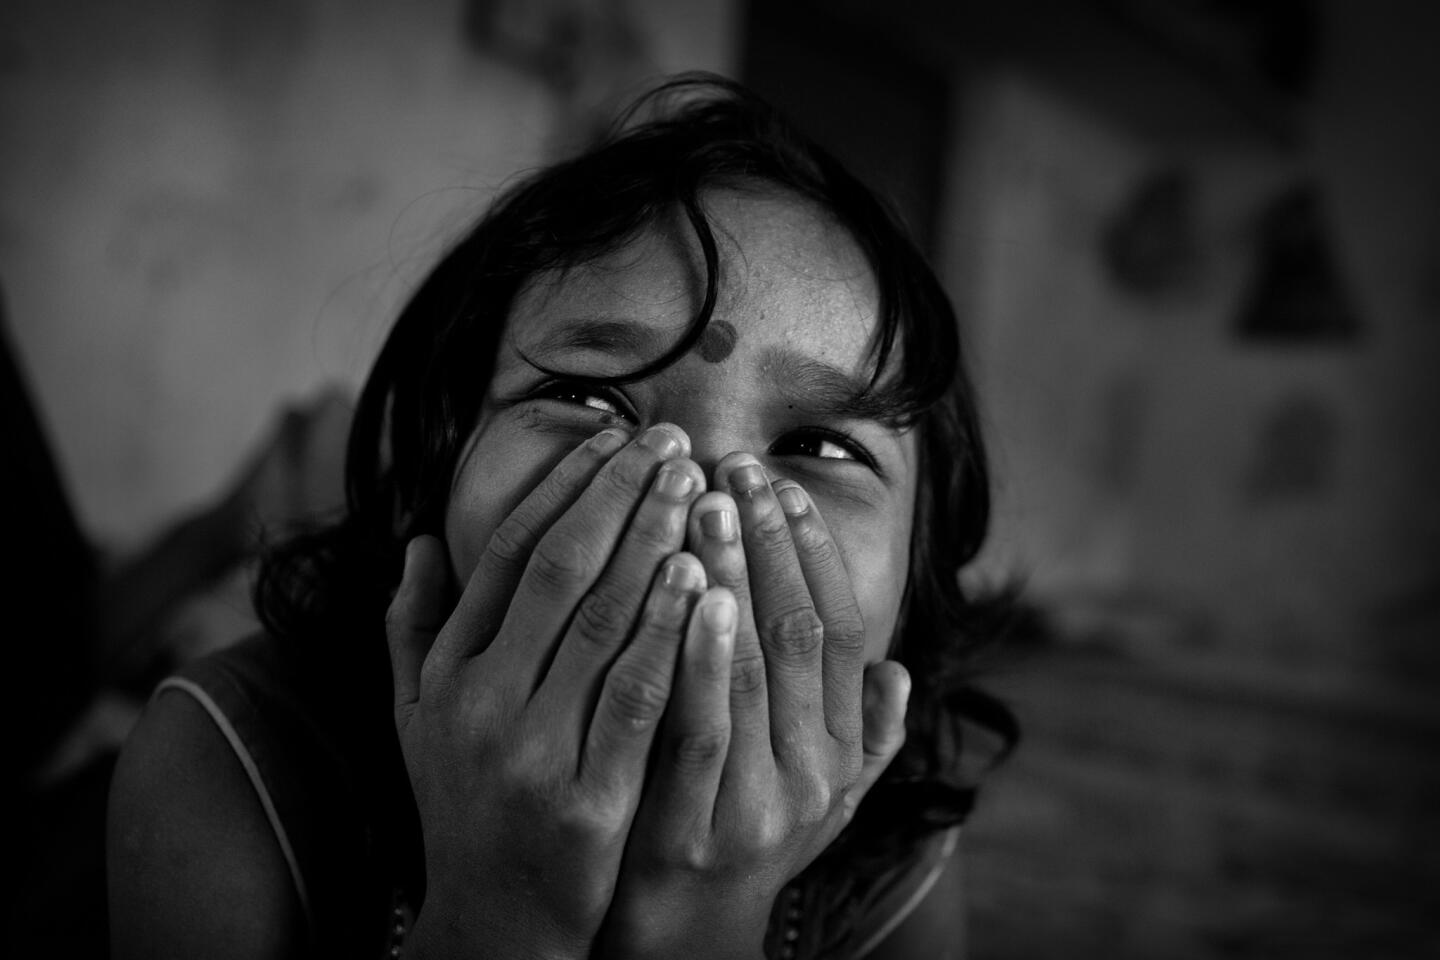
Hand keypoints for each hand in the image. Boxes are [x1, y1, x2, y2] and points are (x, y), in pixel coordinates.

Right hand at [385, 424, 708, 957]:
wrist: (493, 921)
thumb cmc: (465, 804)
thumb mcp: (417, 717)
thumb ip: (413, 629)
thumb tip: (416, 543)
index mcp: (447, 672)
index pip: (504, 555)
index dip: (561, 489)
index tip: (611, 438)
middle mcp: (480, 701)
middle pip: (557, 572)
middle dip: (618, 497)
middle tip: (669, 442)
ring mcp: (532, 750)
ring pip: (600, 622)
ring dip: (650, 544)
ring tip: (692, 485)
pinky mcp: (587, 797)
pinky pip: (636, 697)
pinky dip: (669, 634)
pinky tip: (702, 579)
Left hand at [596, 453, 910, 958]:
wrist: (684, 944)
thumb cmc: (743, 841)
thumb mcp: (822, 799)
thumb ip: (867, 739)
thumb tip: (902, 673)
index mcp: (842, 749)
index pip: (844, 630)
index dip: (814, 552)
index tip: (781, 485)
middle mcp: (816, 771)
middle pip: (801, 632)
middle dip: (767, 541)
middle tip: (735, 467)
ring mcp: (762, 802)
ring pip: (754, 666)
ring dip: (731, 574)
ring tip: (705, 500)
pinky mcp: (699, 829)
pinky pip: (701, 725)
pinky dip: (698, 653)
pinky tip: (684, 589)